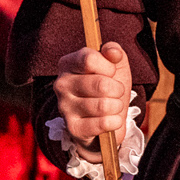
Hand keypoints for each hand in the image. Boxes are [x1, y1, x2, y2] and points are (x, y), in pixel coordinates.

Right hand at [53, 42, 132, 162]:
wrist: (103, 120)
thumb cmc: (108, 88)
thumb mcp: (114, 66)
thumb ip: (114, 52)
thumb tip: (113, 51)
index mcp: (68, 63)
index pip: (89, 59)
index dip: (108, 66)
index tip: (111, 72)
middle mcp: (61, 84)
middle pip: (100, 84)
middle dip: (117, 89)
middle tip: (116, 92)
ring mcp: (65, 107)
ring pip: (103, 105)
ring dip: (117, 106)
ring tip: (114, 106)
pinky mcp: (73, 127)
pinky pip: (102, 124)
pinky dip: (114, 122)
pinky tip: (112, 120)